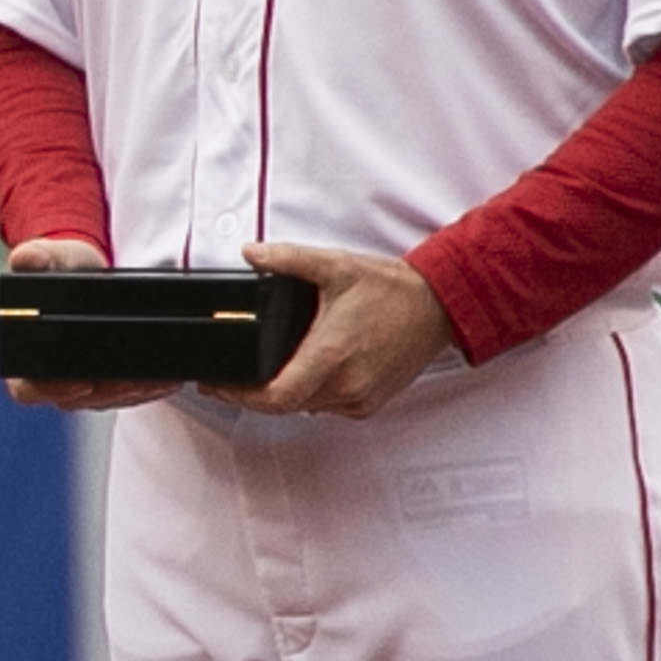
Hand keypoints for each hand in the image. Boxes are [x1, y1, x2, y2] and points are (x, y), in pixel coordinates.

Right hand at [0, 236, 166, 410]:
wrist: (92, 271)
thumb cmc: (66, 268)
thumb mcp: (54, 258)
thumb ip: (38, 258)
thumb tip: (25, 257)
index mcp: (25, 354)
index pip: (28, 388)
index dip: (49, 390)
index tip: (79, 382)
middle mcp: (52, 376)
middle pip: (76, 399)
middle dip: (108, 392)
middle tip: (132, 379)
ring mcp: (86, 384)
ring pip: (108, 399)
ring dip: (133, 391)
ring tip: (156, 377)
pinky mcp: (115, 382)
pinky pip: (132, 394)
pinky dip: (151, 387)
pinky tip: (166, 377)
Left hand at [221, 239, 459, 418]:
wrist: (442, 304)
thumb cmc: (394, 289)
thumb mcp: (335, 266)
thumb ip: (287, 259)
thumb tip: (251, 254)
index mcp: (332, 355)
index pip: (275, 397)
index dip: (239, 397)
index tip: (217, 386)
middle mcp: (347, 383)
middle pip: (284, 405)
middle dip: (253, 393)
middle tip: (231, 378)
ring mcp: (361, 396)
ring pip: (305, 407)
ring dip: (283, 393)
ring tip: (265, 370)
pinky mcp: (372, 401)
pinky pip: (329, 405)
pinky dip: (311, 393)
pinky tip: (305, 371)